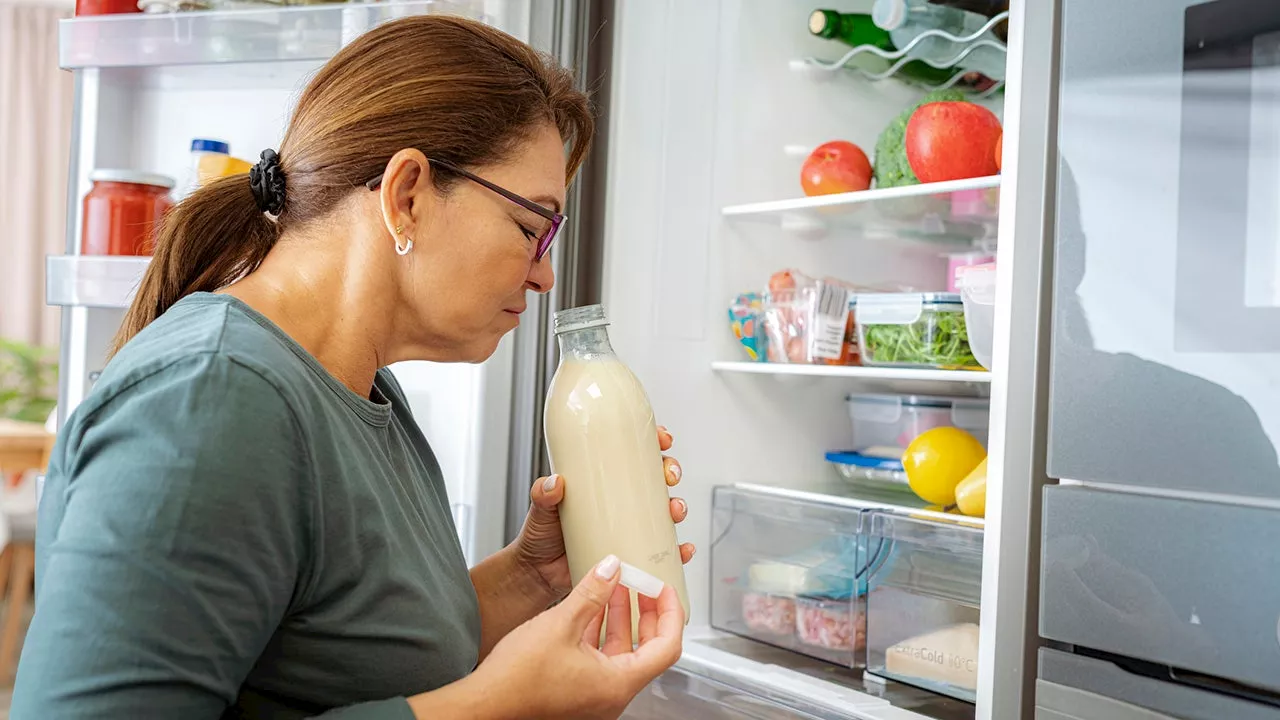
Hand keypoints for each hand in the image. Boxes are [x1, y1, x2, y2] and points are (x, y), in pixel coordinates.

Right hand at [464, 555, 684, 719]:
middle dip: (646, 612)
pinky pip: (601, 660)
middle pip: (648, 649)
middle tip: (642, 584)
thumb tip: (612, 568)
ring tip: (615, 587)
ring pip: (622, 653)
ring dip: (621, 618)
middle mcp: (612, 696)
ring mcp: (595, 697)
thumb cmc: (516, 679)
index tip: (663, 588)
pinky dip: (601, 633)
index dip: (670, 612)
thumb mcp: (560, 623)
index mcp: (617, 684)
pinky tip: (589, 608)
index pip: (667, 646)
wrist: (483, 705)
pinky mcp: (578, 694)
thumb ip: (592, 592)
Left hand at [514, 426, 693, 597]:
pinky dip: (678, 550)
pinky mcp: (632, 553)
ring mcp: (628, 526)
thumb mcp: (540, 509)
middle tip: (668, 476)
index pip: (632, 454)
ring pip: (664, 511)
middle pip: (656, 478)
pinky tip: (682, 550)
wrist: (539, 575)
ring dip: (677, 507)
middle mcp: (620, 501)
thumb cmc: (540, 536)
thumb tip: (555, 482)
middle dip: (670, 472)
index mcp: (601, 482)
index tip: (662, 440)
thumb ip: (543, 494)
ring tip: (674, 511)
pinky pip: (663, 551)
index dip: (652, 442)